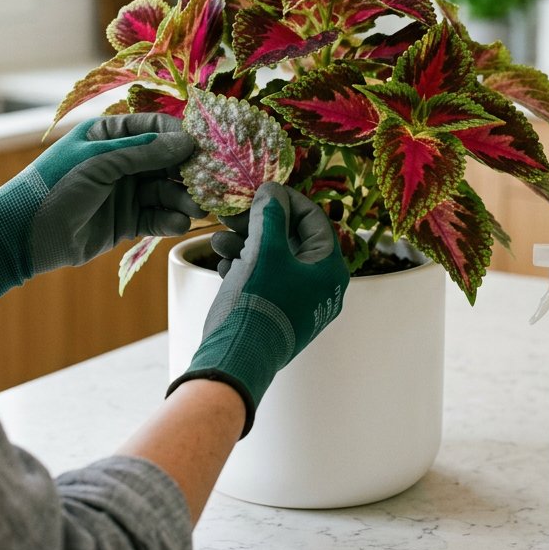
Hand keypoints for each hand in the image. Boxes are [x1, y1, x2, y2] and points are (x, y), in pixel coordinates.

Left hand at [0, 114, 203, 306]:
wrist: (25, 235)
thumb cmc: (55, 186)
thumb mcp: (99, 162)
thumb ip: (144, 152)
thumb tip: (187, 143)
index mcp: (110, 135)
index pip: (156, 129)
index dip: (181, 138)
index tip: (205, 148)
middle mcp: (122, 161)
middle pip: (167, 161)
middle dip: (188, 172)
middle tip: (210, 183)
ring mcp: (125, 192)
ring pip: (166, 191)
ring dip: (182, 198)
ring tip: (194, 208)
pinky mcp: (127, 222)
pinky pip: (156, 217)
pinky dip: (169, 220)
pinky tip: (177, 223)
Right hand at [167, 182, 348, 436]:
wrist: (237, 360)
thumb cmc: (258, 302)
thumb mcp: (264, 250)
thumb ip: (269, 215)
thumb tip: (272, 190)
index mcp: (329, 269)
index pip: (314, 220)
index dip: (287, 199)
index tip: (262, 189)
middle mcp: (320, 286)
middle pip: (291, 239)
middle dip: (259, 223)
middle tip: (234, 212)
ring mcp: (299, 303)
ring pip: (274, 260)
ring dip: (246, 244)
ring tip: (219, 238)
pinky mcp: (277, 314)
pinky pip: (265, 281)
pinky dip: (245, 267)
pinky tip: (223, 263)